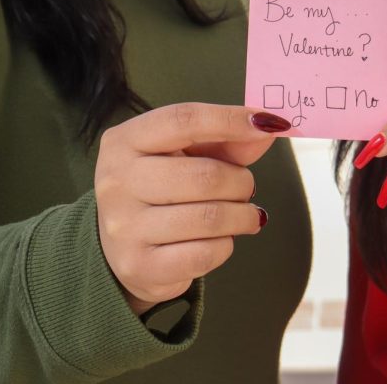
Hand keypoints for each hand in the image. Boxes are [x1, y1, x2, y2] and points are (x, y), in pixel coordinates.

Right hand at [94, 103, 288, 313]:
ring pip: (210, 217)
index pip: (183, 120)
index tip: (269, 124)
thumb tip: (266, 128)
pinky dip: (226, 244)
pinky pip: (205, 253)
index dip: (230, 120)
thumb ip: (224, 140)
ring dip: (241, 215)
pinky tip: (221, 239)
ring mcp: (125, 228)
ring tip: (243, 214)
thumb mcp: (183, 155)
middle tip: (246, 187)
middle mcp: (117, 182)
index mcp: (124, 141)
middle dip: (241, 181)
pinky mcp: (140, 266)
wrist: (121, 250)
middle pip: (205, 175)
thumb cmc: (160, 190)